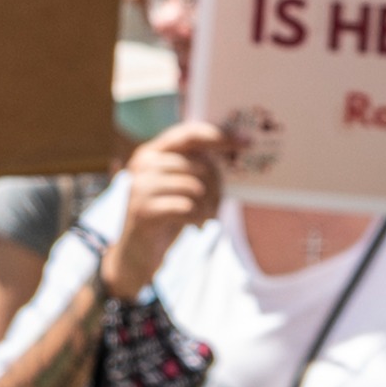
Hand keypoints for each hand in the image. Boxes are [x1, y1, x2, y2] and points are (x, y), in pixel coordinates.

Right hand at [98, 123, 230, 298]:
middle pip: (200, 166)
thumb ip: (198, 165)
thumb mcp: (181, 186)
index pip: (190, 134)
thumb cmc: (167, 215)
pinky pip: (187, 208)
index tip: (248, 140)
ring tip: (204, 217)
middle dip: (216, 189)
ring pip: (195, 187)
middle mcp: (144, 163)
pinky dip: (197, 218)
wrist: (137, 252)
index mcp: (153, 151)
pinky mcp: (143, 210)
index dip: (220, 135)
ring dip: (208, 207)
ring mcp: (141, 186)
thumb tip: (236, 146)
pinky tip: (194, 225)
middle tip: (215, 207)